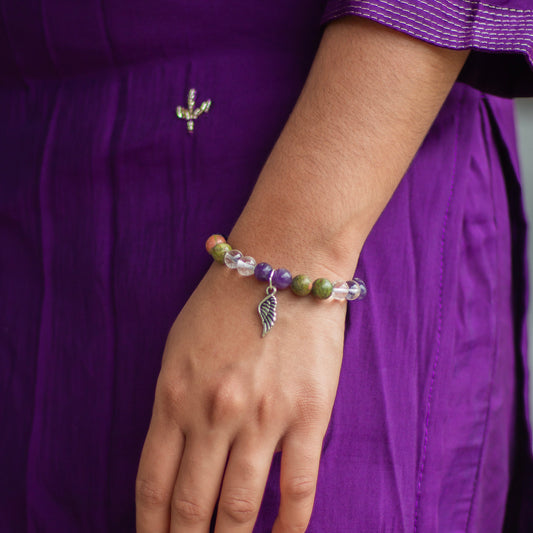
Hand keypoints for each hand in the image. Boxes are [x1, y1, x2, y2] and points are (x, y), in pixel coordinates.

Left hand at [135, 262, 346, 531]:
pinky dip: (291, 527)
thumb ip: (172, 403)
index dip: (150, 530)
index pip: (153, 486)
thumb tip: (174, 458)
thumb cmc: (227, 301)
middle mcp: (213, 414)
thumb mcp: (178, 346)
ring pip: (241, 508)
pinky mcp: (308, 415)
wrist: (283, 263)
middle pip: (192, 506)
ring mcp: (262, 417)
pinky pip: (299, 488)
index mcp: (174, 396)